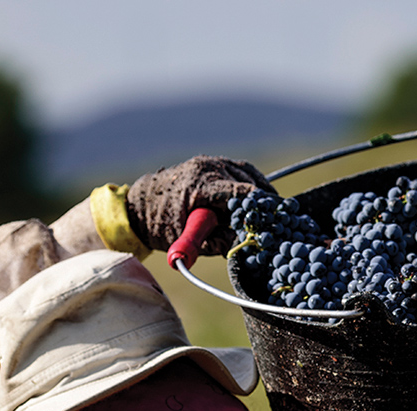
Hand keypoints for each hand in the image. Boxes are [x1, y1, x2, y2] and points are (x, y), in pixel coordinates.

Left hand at [126, 155, 275, 255]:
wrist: (141, 204)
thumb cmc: (160, 224)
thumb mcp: (187, 238)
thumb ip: (216, 242)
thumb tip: (245, 243)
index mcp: (201, 183)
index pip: (242, 192)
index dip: (261, 208)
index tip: (274, 222)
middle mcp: (208, 167)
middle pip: (248, 183)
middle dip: (262, 203)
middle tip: (276, 222)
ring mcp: (212, 161)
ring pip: (248, 175)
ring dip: (260, 194)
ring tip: (271, 214)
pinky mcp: (215, 163)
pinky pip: (242, 171)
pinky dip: (254, 184)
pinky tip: (262, 200)